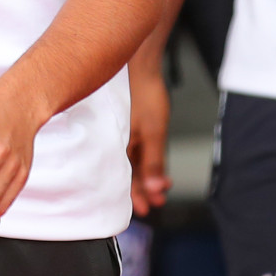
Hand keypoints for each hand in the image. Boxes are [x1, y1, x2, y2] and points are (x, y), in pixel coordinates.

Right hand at [127, 65, 172, 215]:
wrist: (140, 65)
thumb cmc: (143, 94)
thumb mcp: (154, 133)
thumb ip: (154, 162)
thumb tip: (156, 189)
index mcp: (116, 145)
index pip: (124, 179)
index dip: (135, 196)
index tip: (146, 210)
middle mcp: (116, 141)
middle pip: (127, 172)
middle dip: (143, 188)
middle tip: (156, 202)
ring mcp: (123, 132)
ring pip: (132, 160)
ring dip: (146, 174)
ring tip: (160, 186)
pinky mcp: (129, 124)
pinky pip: (134, 147)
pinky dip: (144, 158)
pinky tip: (151, 163)